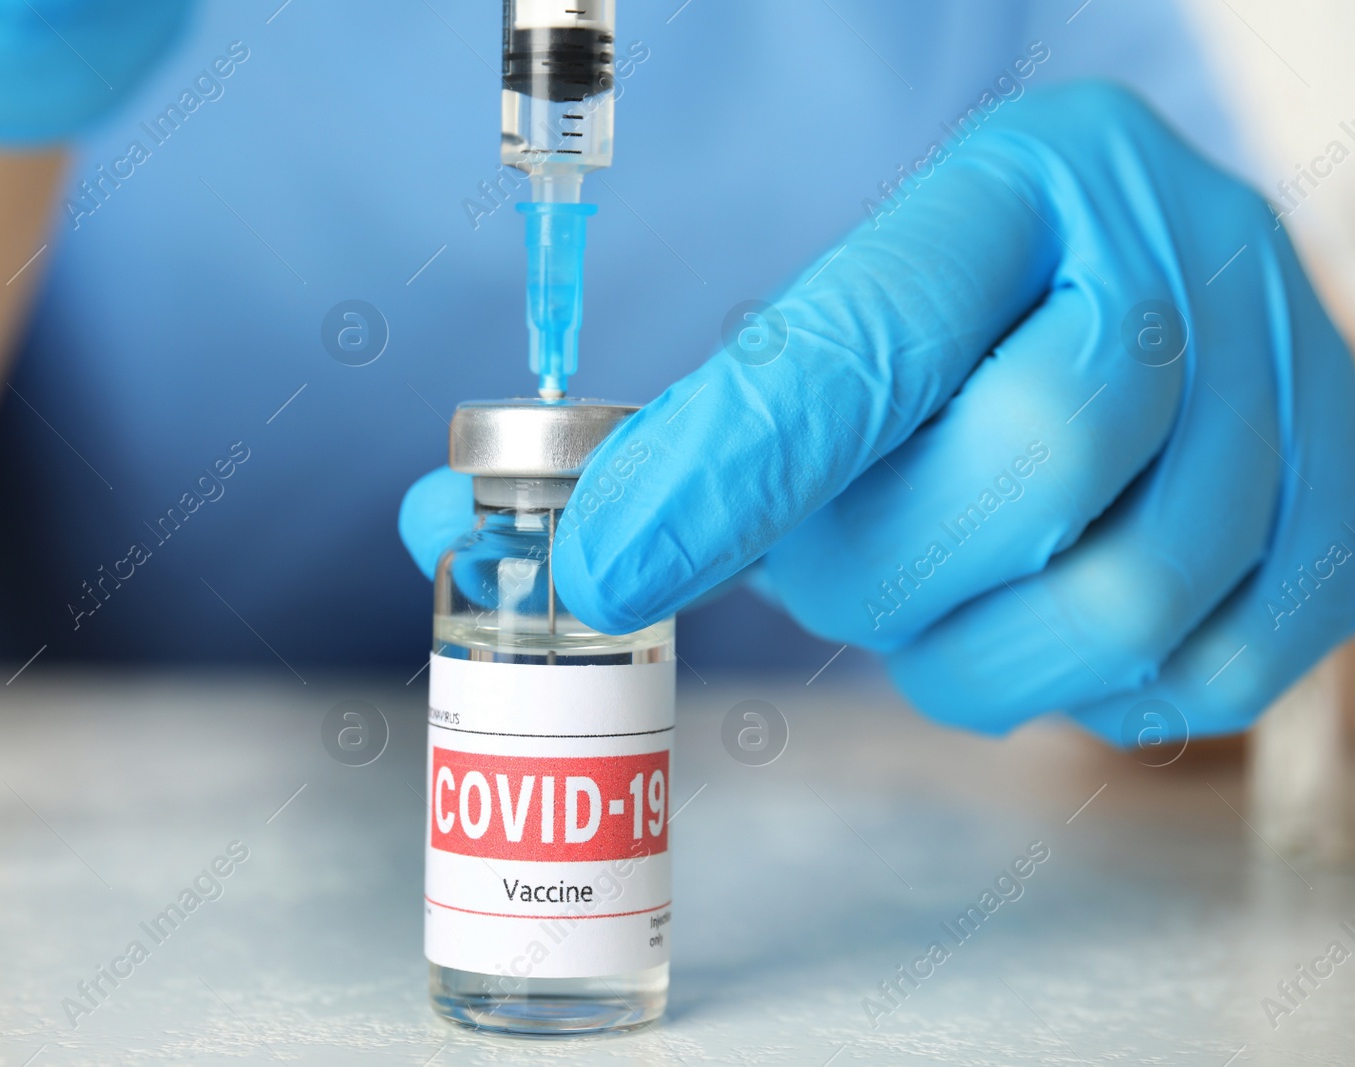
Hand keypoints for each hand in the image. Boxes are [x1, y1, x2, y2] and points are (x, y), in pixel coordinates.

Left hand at [401, 81, 1354, 741]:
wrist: (1176, 299)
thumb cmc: (971, 313)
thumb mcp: (842, 305)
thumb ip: (672, 424)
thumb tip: (445, 530)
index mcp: (1030, 183)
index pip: (871, 334)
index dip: (729, 465)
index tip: (599, 570)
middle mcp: (1186, 271)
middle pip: (1016, 475)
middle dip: (864, 566)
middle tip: (811, 565)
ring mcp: (1293, 408)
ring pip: (1103, 602)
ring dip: (957, 645)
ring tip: (917, 592)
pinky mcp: (1334, 538)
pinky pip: (1184, 679)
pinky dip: (1065, 683)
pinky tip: (1019, 619)